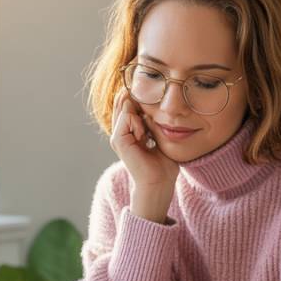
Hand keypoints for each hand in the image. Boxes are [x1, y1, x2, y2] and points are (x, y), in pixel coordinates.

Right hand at [109, 90, 177, 222]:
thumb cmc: (163, 162)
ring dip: (139, 115)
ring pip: (124, 108)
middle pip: (122, 104)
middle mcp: (121, 134)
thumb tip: (148, 102)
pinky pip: (126, 118)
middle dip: (136, 102)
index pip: (127, 105)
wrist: (160, 181)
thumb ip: (150, 120)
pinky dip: (137, 122)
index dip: (138, 100)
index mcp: (129, 133)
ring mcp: (117, 137)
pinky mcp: (118, 141)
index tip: (152, 110)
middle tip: (150, 115)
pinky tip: (144, 136)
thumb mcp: (158, 134)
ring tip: (147, 133)